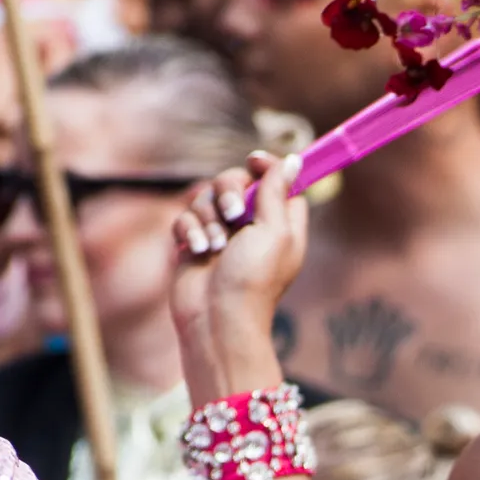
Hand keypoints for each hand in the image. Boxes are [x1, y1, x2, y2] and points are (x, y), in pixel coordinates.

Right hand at [171, 151, 305, 397]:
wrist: (216, 320)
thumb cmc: (252, 281)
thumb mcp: (275, 232)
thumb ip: (278, 192)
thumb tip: (295, 160)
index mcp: (280, 224)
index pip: (278, 181)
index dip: (268, 167)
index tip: (254, 161)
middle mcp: (251, 226)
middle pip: (237, 180)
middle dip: (229, 190)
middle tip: (233, 215)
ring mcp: (221, 234)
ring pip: (206, 196)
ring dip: (208, 218)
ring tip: (214, 247)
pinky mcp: (194, 243)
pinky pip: (185, 217)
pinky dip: (189, 231)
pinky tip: (196, 252)